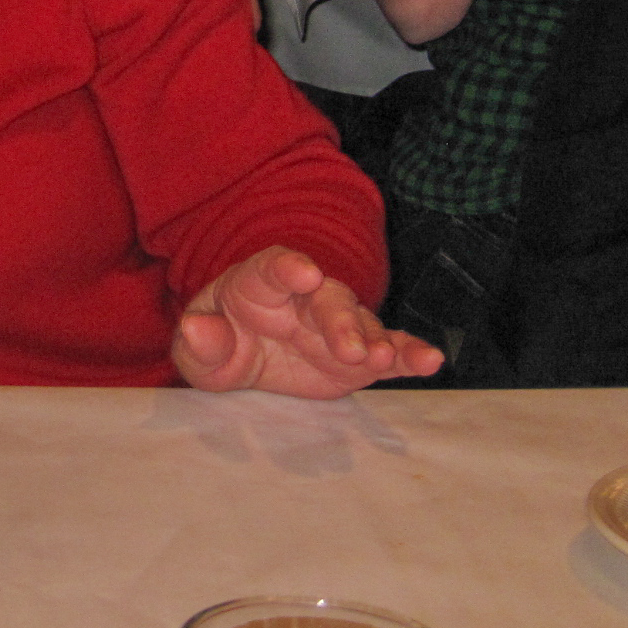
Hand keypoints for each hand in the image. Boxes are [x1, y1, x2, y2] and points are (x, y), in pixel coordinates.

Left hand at [172, 246, 443, 397]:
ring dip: (375, 339)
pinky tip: (431, 360)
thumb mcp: (197, 349)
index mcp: (260, 283)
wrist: (248, 356)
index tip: (305, 273)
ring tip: (386, 357)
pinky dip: (410, 354)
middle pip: (327, 299)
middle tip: (351, 346)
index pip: (274, 267)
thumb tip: (195, 329)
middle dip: (340, 320)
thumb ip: (197, 341)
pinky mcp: (361, 356)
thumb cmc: (221, 341)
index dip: (289, 268)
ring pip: (362, 324)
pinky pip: (390, 351)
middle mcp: (305, 297)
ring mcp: (337, 325)